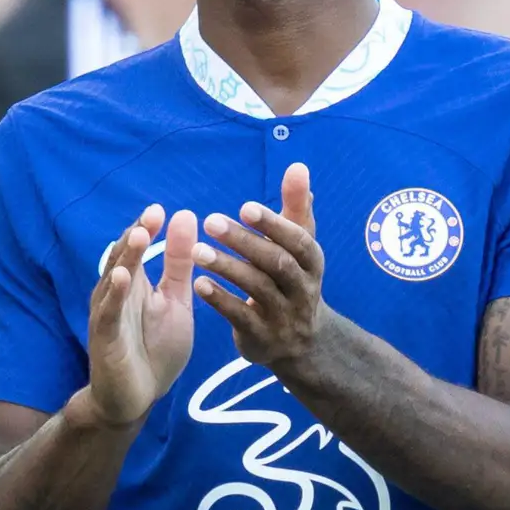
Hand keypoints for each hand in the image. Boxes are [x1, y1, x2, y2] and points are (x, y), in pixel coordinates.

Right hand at [79, 205, 200, 431]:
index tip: (161, 209)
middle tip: (152, 214)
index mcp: (134, 283)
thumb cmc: (154, 348)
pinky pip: (108, 313)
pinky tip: (122, 277)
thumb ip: (178, 264)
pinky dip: (113, 294)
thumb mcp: (175, 302)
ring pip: (113, 280)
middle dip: (136, 236)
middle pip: (123, 258)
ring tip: (139, 236)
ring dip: (126, 258)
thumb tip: (185, 215)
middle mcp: (115, 293)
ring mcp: (107, 314)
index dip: (147, 228)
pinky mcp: (105, 338)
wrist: (136, 398)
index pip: (137, 249)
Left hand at [195, 165, 333, 381]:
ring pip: (257, 289)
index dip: (273, 224)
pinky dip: (220, 300)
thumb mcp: (299, 245)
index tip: (245, 206)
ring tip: (197, 251)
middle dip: (244, 242)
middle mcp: (302, 289)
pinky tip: (198, 283)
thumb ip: (296, 206)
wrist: (301, 343)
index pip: (298, 241)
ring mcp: (284, 316)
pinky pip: (241, 318)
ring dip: (227, 268)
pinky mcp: (262, 338)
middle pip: (276, 263)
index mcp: (312, 263)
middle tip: (210, 221)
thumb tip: (298, 166)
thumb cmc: (294, 279)